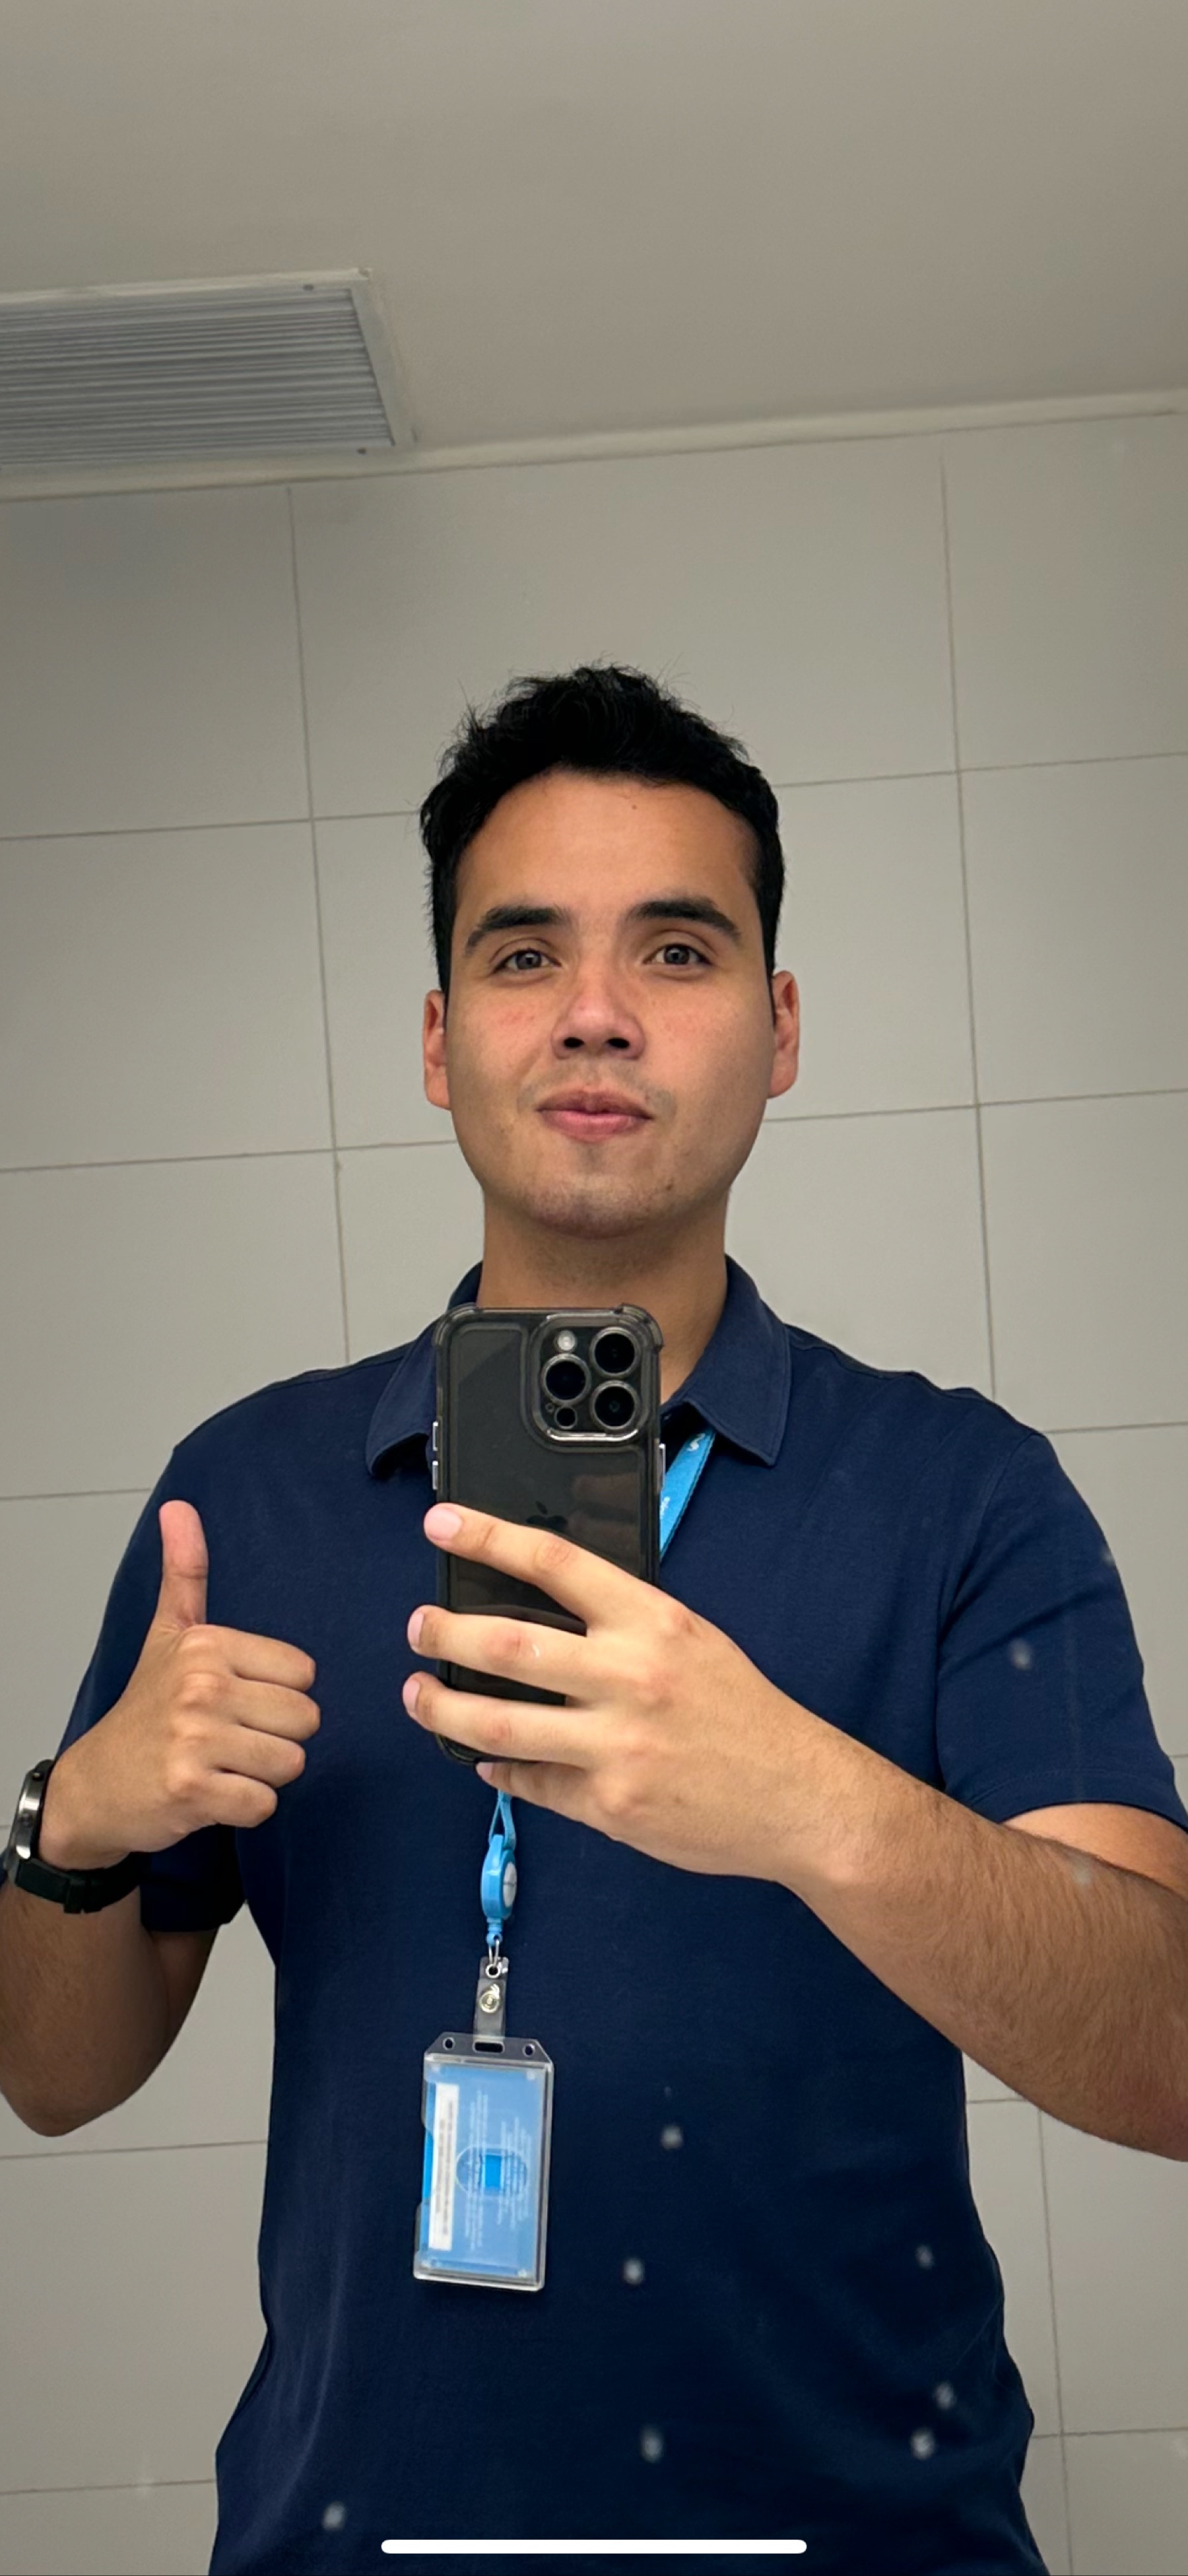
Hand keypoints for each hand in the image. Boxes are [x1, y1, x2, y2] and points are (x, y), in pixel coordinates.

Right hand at [39, 1501, 320, 1869]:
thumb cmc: (144, 1711)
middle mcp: (201, 1686)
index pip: (304, 1674)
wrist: (97, 1784)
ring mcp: (195, 1739)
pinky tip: (213, 1794)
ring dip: (262, 1775)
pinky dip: (245, 1808)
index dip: (277, 1696)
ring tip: (221, 1765)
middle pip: (305, 1720)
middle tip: (229, 1740)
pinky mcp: (191, 1791)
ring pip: (290, 1763)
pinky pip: (263, 1804)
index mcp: (207, 1645)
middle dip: (274, 1738)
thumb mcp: (167, 1635)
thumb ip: (185, 1573)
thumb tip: (179, 1507)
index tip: (235, 1702)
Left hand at [403, 1501, 837, 1884]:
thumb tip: (542, 1617)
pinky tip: (487, 1760)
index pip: (554, 1563)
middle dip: (444, 1632)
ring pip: (498, 1723)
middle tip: (418, 1627)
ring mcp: (615, 1746)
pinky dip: (501, 1769)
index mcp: (652, 1623)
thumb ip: (622, 1626)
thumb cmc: (744, 1713)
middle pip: (506, 1644)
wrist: (801, 1797)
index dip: (488, 1537)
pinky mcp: (609, 1804)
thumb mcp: (692, 1642)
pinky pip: (532, 1783)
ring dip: (442, 1710)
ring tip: (419, 1696)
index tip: (442, 1523)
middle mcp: (629, 1678)